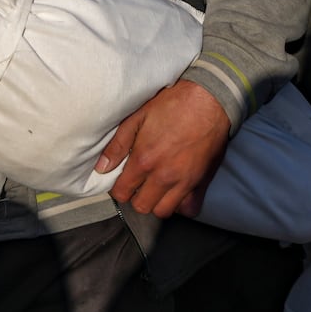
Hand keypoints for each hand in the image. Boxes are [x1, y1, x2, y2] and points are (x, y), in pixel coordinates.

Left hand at [96, 80, 230, 218]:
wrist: (209, 99)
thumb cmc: (172, 104)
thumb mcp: (137, 117)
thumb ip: (117, 145)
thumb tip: (101, 168)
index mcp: (144, 160)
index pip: (122, 193)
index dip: (119, 189)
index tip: (122, 181)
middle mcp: (163, 176)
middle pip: (142, 206)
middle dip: (136, 197)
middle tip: (139, 183)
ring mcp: (184, 181)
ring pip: (164, 211)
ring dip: (157, 202)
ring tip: (156, 187)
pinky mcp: (201, 181)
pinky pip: (189, 208)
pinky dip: (181, 204)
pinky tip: (176, 192)